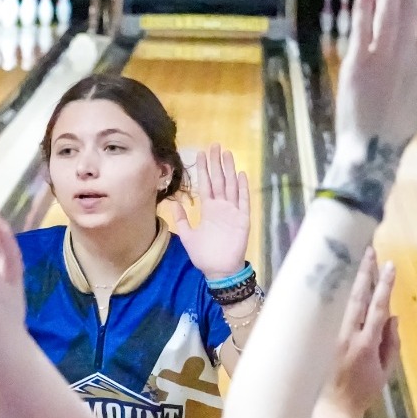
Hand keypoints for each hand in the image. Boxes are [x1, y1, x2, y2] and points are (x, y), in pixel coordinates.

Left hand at [169, 144, 249, 279]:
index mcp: (208, 209)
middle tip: (215, 146)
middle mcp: (221, 207)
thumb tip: (173, 202)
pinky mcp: (242, 220)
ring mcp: (233, 212)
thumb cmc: (205, 255)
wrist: (219, 271)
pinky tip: (241, 174)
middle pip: (219, 180)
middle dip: (216, 163)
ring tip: (227, 154)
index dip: (204, 169)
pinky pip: (243, 201)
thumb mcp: (188, 235)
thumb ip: (181, 219)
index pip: (206, 184)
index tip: (201, 154)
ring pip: (231, 186)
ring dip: (230, 170)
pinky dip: (243, 188)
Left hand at [319, 248, 397, 417]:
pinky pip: (331, 311)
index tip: (391, 265)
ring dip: (351, 280)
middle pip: (356, 297)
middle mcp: (346, 335)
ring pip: (342, 301)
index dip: (385, 286)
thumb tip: (393, 316)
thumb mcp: (386, 371)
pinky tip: (341, 283)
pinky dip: (337, 295)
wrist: (332, 408)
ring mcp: (331, 335)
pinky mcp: (322, 337)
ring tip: (358, 260)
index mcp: (365, 344)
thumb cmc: (363, 392)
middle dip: (364, 272)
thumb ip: (392, 343)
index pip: (378, 308)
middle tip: (369, 250)